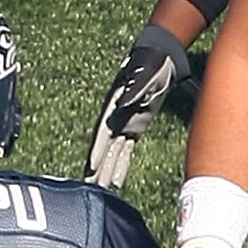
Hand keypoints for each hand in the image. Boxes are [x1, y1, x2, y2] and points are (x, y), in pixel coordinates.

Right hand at [85, 24, 189, 188]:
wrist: (158, 58)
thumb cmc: (149, 64)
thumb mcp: (144, 73)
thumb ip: (135, 87)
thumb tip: (125, 100)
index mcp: (114, 105)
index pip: (102, 132)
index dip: (96, 150)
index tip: (90, 166)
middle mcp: (116, 117)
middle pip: (104, 146)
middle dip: (97, 166)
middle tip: (89, 184)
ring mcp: (125, 123)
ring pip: (114, 152)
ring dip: (108, 170)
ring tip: (101, 188)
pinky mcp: (135, 127)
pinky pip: (126, 150)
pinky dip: (121, 165)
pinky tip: (117, 181)